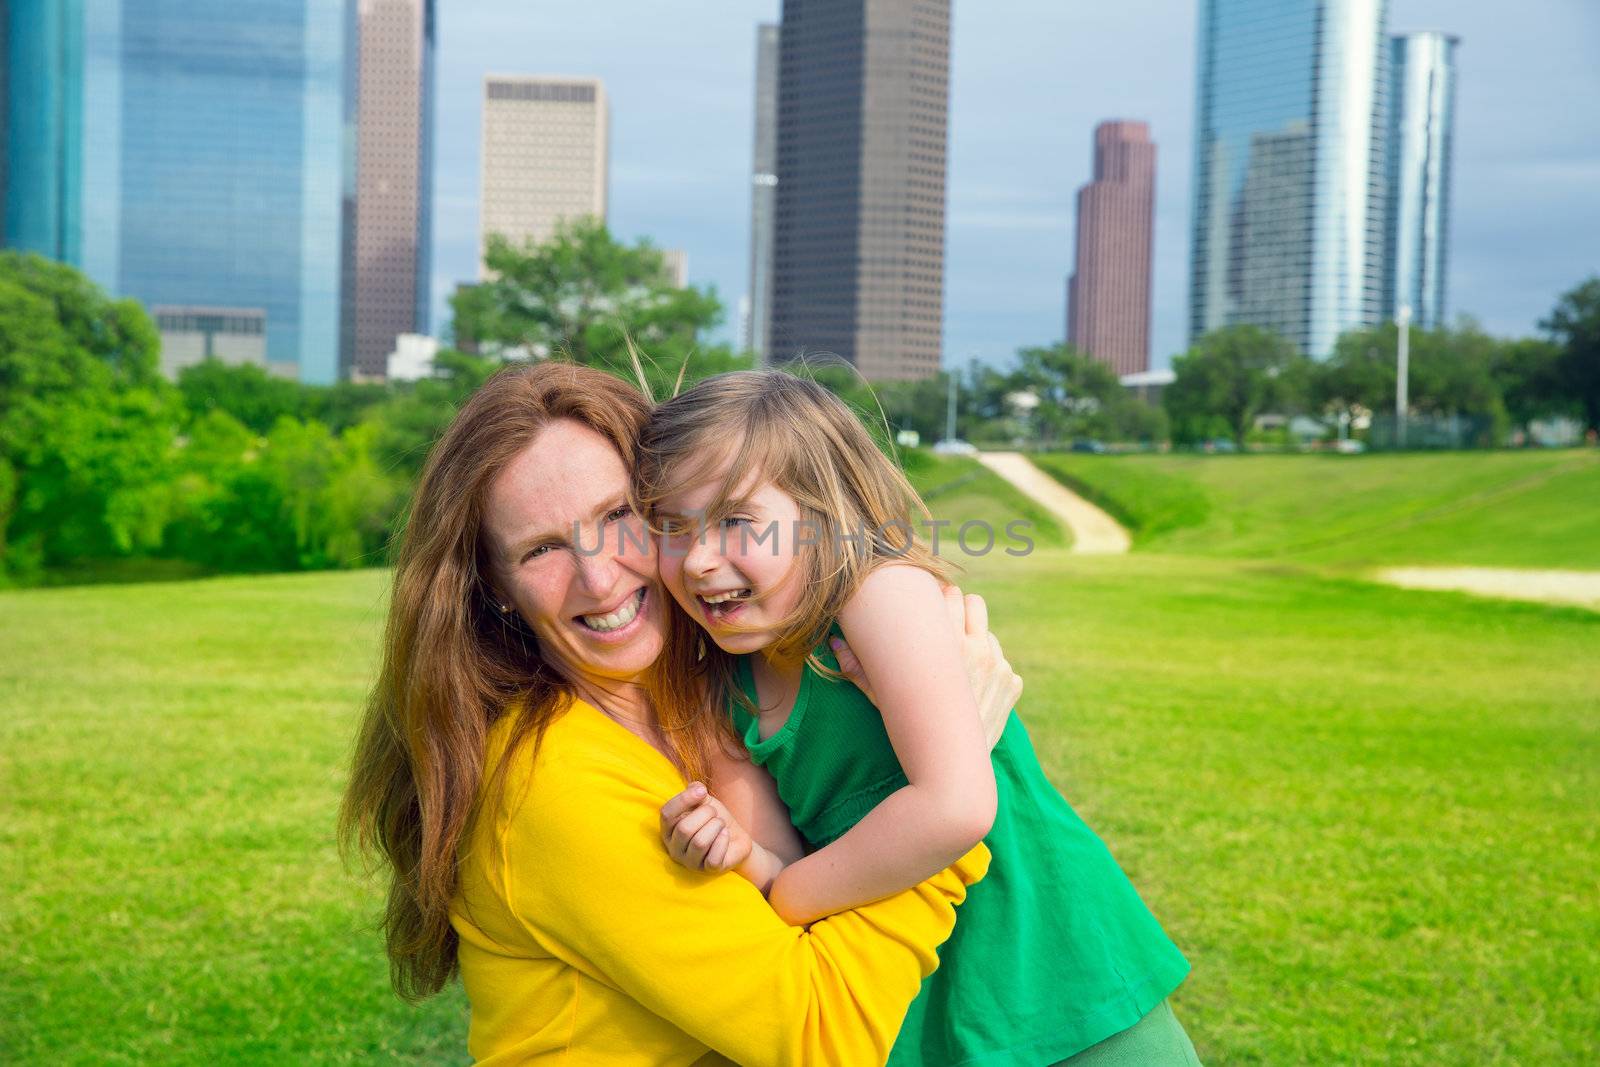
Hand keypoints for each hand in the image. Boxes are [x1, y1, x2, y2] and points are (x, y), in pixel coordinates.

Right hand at [659, 782, 751, 872]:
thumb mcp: (704, 802)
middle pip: (684, 829)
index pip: (666, 814)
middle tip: (715, 814)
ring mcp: (689, 862)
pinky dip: (722, 842)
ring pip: (699, 842)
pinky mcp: (707, 871)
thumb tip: (696, 788)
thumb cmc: (714, 820)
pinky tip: (725, 835)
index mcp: (668, 829)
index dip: (683, 799)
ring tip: (720, 825)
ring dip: (716, 827)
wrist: (735, 838)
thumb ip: (696, 792)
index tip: (702, 791)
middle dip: (705, 814)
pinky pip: (713, 857)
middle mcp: (674, 848)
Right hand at [831, 584, 1021, 749]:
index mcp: (947, 643)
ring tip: (957, 662)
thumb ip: (857, 668)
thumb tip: (832, 642)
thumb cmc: (913, 731)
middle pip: (975, 603)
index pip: (950, 594)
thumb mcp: (883, 698)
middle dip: (961, 610)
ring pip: (989, 632)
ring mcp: (999, 666)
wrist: (954, 768)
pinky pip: (1003, 663)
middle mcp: (978, 649)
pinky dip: (991, 670)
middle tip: (946, 629)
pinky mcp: (1011, 684)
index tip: (931, 611)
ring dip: (976, 639)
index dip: (940, 599)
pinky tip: (973, 688)